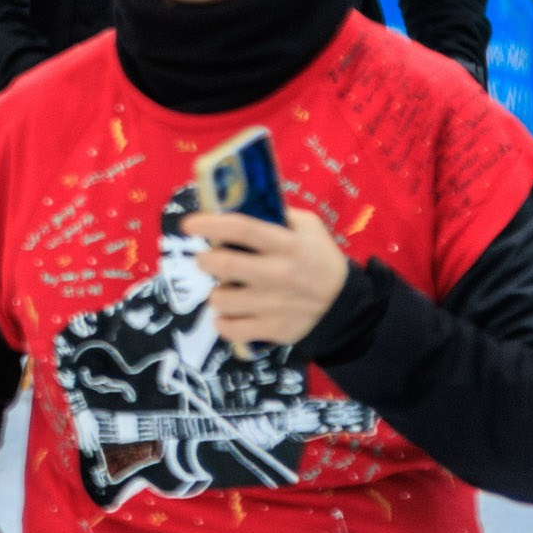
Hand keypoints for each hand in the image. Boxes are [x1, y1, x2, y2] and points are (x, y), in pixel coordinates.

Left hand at [178, 207, 350, 350]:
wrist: (343, 305)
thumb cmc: (320, 259)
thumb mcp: (309, 227)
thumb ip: (277, 215)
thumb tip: (240, 202)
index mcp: (286, 244)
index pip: (242, 228)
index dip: (210, 224)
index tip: (188, 225)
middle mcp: (277, 274)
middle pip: (224, 265)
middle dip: (205, 260)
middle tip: (206, 259)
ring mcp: (273, 305)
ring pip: (221, 299)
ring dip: (215, 293)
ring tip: (224, 289)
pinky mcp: (272, 329)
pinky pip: (230, 329)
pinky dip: (222, 321)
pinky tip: (229, 313)